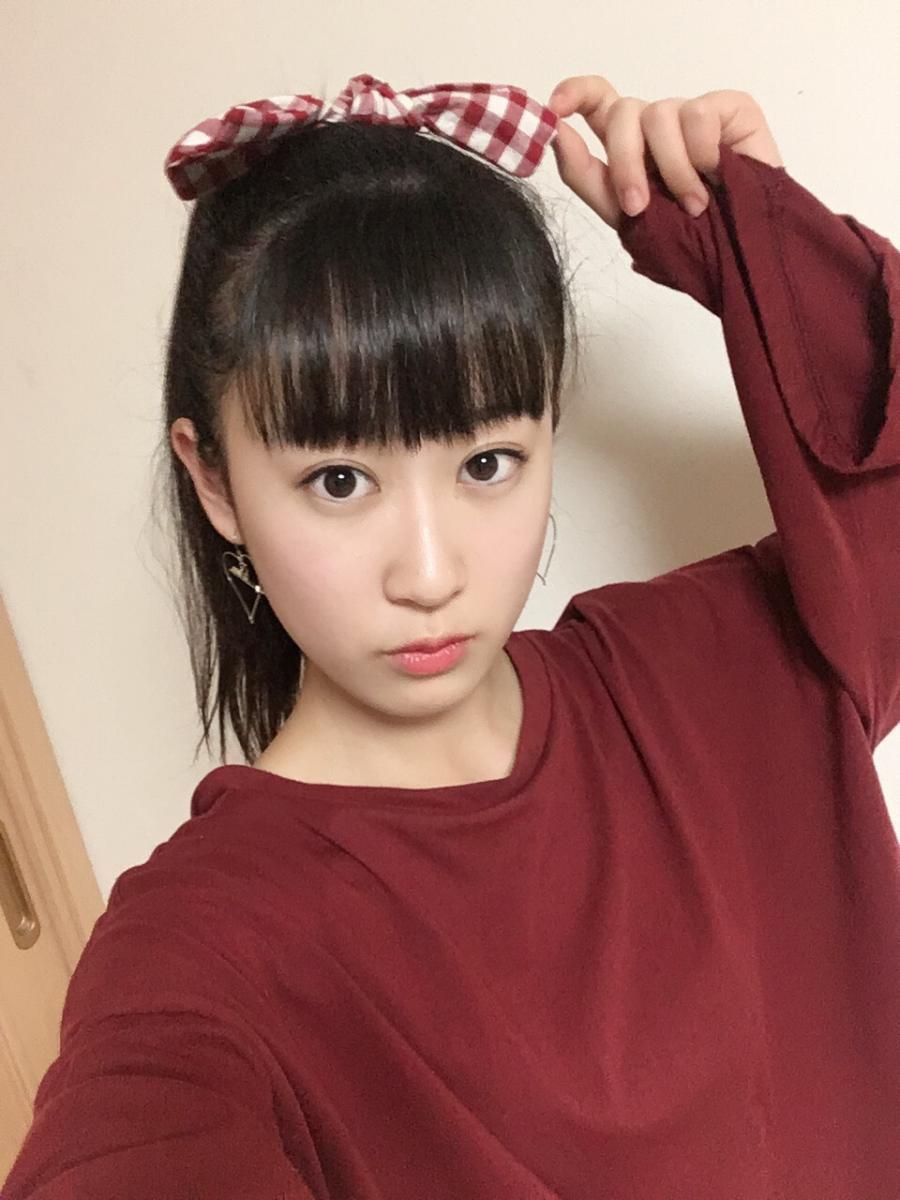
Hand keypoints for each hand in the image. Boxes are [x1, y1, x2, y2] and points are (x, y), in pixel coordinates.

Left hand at [545, 76, 784, 229]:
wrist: (741, 257)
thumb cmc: (687, 240)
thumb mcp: (625, 216)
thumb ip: (587, 176)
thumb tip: (557, 135)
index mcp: (630, 145)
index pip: (597, 102)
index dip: (575, 94)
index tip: (555, 109)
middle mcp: (657, 125)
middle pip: (622, 111)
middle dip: (625, 162)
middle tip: (638, 206)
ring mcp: (692, 114)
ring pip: (659, 114)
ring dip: (672, 170)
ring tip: (693, 205)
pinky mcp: (729, 107)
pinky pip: (699, 114)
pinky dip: (703, 154)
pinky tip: (718, 176)